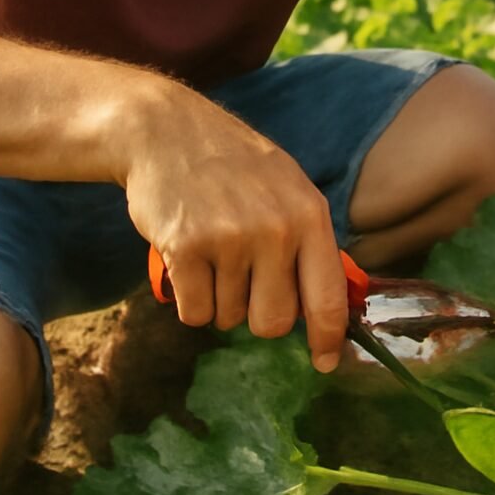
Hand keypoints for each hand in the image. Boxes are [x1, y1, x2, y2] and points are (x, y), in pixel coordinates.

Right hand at [121, 82, 346, 372]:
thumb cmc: (231, 165)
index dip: (328, 339)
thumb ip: (307, 242)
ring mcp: (230, 240)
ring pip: (230, 318)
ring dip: (218, 297)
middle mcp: (275, 230)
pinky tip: (187, 258)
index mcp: (308, 216)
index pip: (327, 298)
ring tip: (212, 250)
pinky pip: (194, 313)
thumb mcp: (287, 188)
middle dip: (257, 314)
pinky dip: (189, 298)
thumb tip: (324, 310)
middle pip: (274, 322)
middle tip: (242, 278)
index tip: (325, 363)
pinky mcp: (186, 249)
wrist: (166, 131)